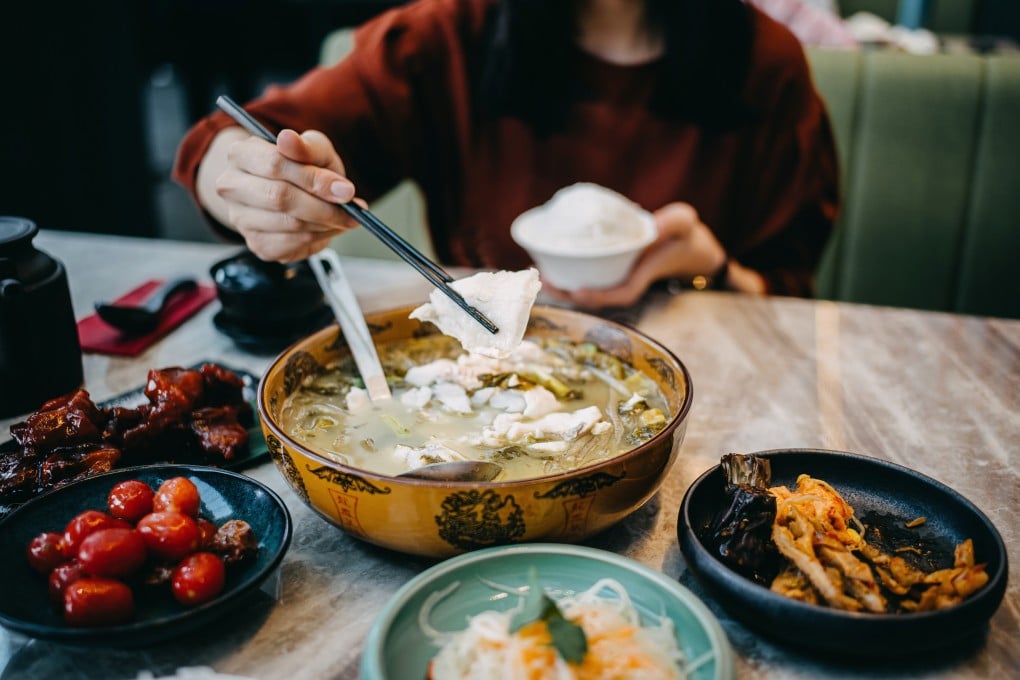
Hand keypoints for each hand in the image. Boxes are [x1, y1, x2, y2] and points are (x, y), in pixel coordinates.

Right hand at [199, 127, 361, 261]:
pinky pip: (292, 245)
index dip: (313, 179)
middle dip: (323, 206)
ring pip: (289, 225)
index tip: (345, 190)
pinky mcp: (256, 244)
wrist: (292, 191)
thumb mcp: (313, 149)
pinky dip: (317, 238)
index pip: (275, 164)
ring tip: (342, 216)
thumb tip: (289, 139)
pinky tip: (324, 227)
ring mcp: (241, 219)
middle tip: (351, 208)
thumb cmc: (302, 168)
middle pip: (280, 198)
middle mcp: (232, 187)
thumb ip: (306, 146)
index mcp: (240, 154)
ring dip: (324, 223)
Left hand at [546, 202, 727, 309]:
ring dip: (565, 287)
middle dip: (570, 295)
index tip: (578, 291)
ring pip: (590, 290)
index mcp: (644, 275)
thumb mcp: (684, 223)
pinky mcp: (613, 271)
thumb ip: (673, 223)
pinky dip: (571, 274)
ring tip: (541, 275)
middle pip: (597, 298)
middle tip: (545, 282)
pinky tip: (551, 264)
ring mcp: (620, 278)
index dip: (599, 297)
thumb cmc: (688, 236)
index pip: (621, 293)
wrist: (692, 247)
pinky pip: (589, 278)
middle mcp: (628, 281)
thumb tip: (653, 226)